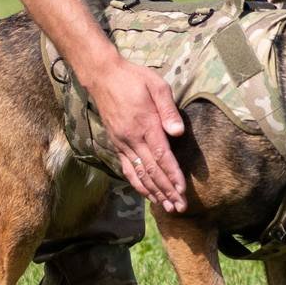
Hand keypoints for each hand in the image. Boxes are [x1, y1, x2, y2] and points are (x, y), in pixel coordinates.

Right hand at [84, 56, 186, 211]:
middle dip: (167, 191)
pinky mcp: (116, 144)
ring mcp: (122, 143)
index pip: (162, 156)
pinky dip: (138, 184)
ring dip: (154, 193)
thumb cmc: (134, 78)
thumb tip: (178, 132)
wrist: (103, 76)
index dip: (173, 176)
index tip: (182, 191)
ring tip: (167, 207)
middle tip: (180, 208)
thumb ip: (168, 110)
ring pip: (139, 174)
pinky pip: (127, 169)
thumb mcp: (157, 86)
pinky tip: (147, 194)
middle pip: (152, 171)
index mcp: (146, 125)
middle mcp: (132, 138)